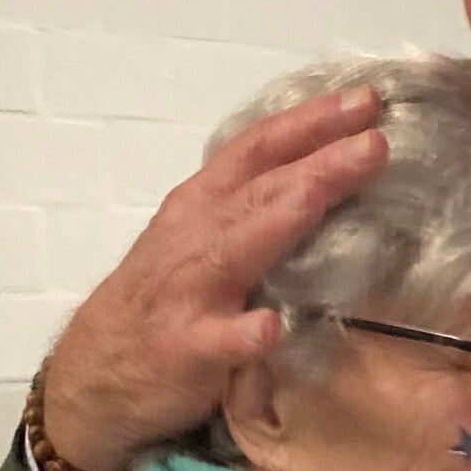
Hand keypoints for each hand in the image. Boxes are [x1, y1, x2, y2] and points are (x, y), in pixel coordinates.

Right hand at [40, 86, 387, 470]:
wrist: (95, 370)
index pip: (259, 148)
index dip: (311, 120)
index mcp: (204, 202)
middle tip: (374, 141)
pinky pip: (217, 342)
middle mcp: (195, 235)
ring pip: (235, 249)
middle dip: (317, 162)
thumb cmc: (163, 295)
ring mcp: (189, 292)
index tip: (365, 99)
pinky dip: (243, 333)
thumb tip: (334, 174)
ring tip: (318, 196)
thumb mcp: (200, 235)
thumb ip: (255, 204)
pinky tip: (271, 327)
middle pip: (260, 188)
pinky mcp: (186, 349)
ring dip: (278, 220)